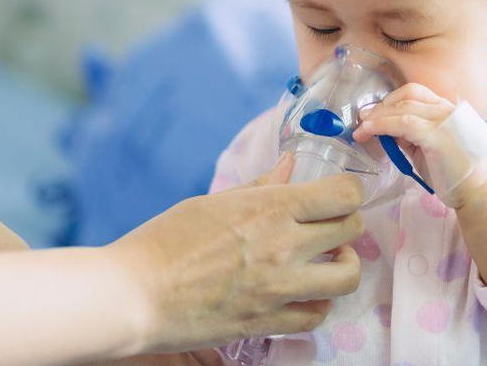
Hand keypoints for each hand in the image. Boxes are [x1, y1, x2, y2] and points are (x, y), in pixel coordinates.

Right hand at [105, 154, 363, 353]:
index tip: (338, 197)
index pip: (344, 194)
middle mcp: (284, 245)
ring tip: (325, 265)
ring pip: (347, 277)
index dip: (349, 193)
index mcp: (271, 207)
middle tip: (330, 230)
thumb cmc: (164, 241)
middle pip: (353, 230)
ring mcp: (279, 287)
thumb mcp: (214, 202)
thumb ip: (261, 186)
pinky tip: (302, 295)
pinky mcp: (268, 322)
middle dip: (347, 226)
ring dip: (343, 267)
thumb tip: (291, 164)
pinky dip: (317, 305)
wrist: (134, 294)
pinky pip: (317, 315)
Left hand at [354, 83, 486, 208]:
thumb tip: (387, 131)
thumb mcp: (429, 149)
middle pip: (408, 94)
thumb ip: (411, 137)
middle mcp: (448, 109)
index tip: (373, 114)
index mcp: (448, 110)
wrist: (480, 192)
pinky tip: (369, 131)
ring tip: (361, 129)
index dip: (391, 101)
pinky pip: (403, 123)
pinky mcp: (437, 136)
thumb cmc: (456, 174)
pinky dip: (382, 125)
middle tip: (363, 120)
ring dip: (377, 116)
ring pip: (403, 107)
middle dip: (381, 105)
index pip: (415, 94)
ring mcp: (444, 120)